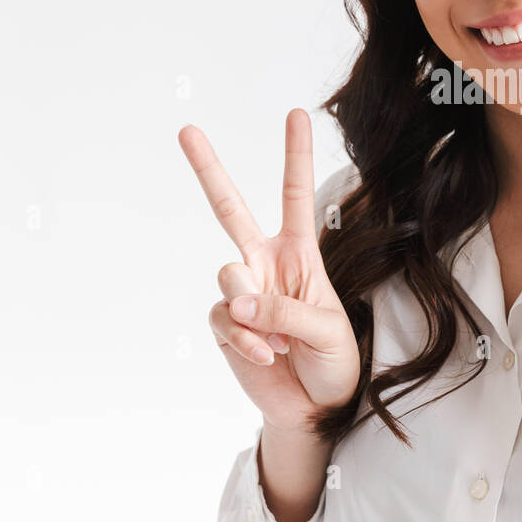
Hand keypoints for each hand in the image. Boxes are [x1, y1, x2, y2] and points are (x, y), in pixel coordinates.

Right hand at [179, 109, 359, 433]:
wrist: (315, 408)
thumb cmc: (334, 361)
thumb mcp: (328, 330)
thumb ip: (285, 311)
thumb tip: (239, 301)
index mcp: (301, 253)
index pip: (296, 195)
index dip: (295, 155)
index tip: (296, 113)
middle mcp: (266, 264)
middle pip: (230, 209)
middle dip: (209, 169)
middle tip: (187, 130)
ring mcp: (242, 292)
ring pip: (228, 274)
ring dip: (254, 309)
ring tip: (277, 338)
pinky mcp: (226, 324)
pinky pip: (223, 318)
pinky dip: (244, 338)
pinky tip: (264, 355)